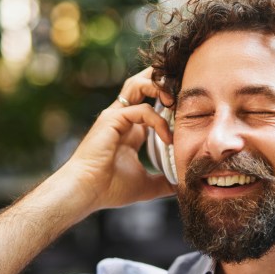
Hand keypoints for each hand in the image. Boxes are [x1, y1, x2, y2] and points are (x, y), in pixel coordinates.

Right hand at [55, 67, 174, 212]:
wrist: (86, 192)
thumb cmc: (109, 189)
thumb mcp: (146, 185)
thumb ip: (164, 182)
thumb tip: (182, 186)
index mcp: (130, 130)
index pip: (151, 103)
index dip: (169, 102)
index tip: (187, 112)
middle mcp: (122, 118)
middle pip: (141, 83)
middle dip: (162, 81)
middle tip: (183, 92)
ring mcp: (115, 116)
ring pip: (138, 84)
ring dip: (159, 87)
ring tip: (175, 102)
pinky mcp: (112, 119)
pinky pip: (141, 109)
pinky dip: (157, 120)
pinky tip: (167, 138)